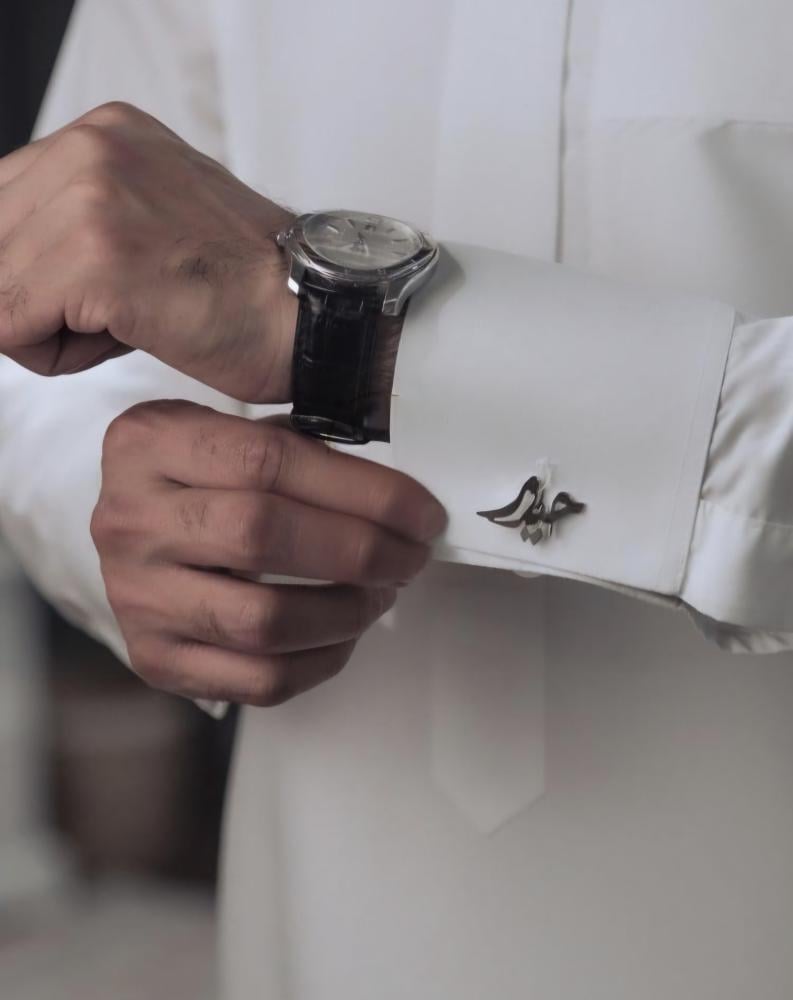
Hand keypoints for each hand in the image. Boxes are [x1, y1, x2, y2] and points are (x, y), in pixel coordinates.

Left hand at [0, 102, 296, 400]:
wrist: (314, 315)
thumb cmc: (251, 290)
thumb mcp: (155, 223)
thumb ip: (84, 224)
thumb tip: (19, 268)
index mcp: (107, 135)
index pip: (2, 206)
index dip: (28, 272)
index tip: (70, 303)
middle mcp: (92, 148)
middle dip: (30, 299)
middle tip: (107, 319)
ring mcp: (91, 197)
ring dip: (47, 328)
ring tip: (126, 326)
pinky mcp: (95, 258)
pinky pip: (10, 326)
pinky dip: (56, 352)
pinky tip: (126, 337)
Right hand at [91, 400, 446, 704]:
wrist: (138, 532)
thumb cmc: (204, 479)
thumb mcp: (236, 434)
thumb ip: (306, 448)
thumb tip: (401, 497)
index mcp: (150, 443)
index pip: (269, 460)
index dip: (362, 490)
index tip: (421, 512)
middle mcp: (130, 520)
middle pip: (262, 536)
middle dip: (362, 550)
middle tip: (411, 554)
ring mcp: (136, 596)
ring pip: (262, 621)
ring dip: (347, 611)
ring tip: (382, 592)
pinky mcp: (156, 658)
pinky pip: (258, 680)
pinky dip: (323, 661)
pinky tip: (346, 631)